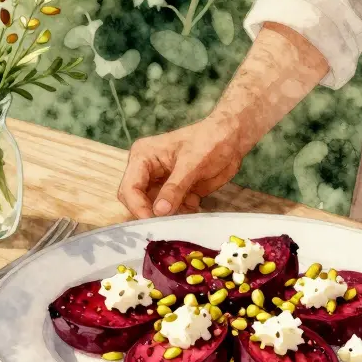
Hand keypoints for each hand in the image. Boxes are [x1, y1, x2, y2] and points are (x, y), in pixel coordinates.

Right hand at [117, 116, 249, 217]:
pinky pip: (170, 211)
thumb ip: (175, 188)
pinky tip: (195, 202)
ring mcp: (160, 183)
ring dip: (170, 214)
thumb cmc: (211, 140)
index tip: (154, 222)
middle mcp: (146, 171)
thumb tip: (159, 211)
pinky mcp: (174, 192)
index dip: (138, 207)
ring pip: (154, 209)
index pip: (129, 188)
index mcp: (143, 157)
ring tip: (188, 205)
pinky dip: (181, 212)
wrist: (232, 139)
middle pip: (136, 201)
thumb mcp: (192, 164)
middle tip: (171, 222)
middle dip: (152, 213)